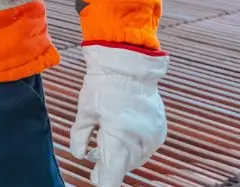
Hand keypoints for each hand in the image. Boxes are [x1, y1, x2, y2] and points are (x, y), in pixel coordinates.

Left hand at [70, 44, 169, 186]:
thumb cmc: (102, 86)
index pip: (113, 174)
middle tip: (95, 159)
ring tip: (105, 142)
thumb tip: (79, 156)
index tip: (95, 178)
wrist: (128, 65)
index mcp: (119, 138)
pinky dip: (133, 145)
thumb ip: (80, 137)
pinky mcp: (160, 128)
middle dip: (110, 165)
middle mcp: (139, 140)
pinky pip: (147, 146)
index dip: (103, 180)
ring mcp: (153, 135)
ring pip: (136, 158)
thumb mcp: (84, 111)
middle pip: (124, 166)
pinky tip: (122, 135)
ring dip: (122, 156)